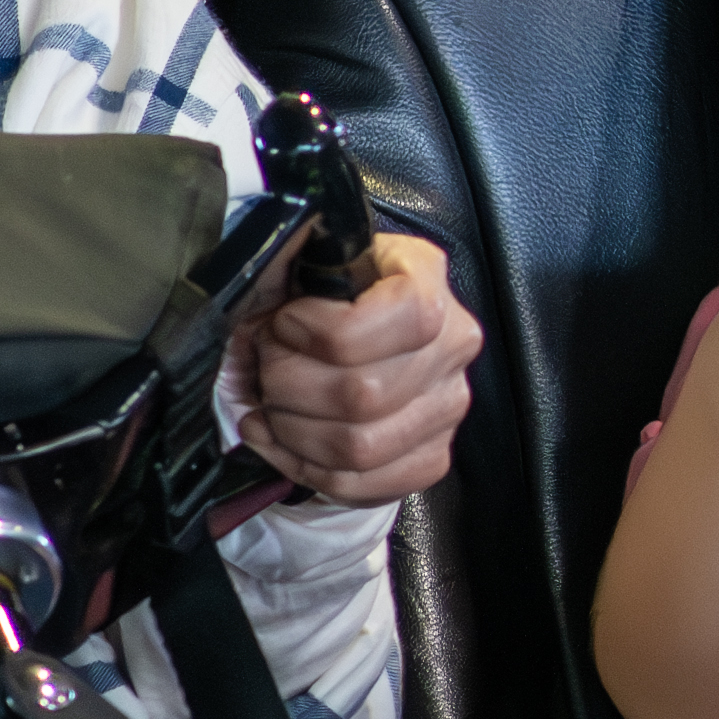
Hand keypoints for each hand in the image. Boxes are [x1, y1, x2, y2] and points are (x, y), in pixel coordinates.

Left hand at [233, 231, 482, 509]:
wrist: (330, 347)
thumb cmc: (309, 299)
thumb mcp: (299, 258)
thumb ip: (293, 243)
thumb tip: (281, 234)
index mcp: (425, 278)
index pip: (405, 317)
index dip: (324, 331)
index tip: (284, 324)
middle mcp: (452, 342)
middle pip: (365, 394)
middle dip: (289, 385)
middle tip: (265, 368)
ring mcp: (447, 405)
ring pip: (359, 447)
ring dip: (292, 430)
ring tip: (270, 405)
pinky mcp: (431, 456)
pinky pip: (366, 484)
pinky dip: (305, 468)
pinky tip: (282, 441)